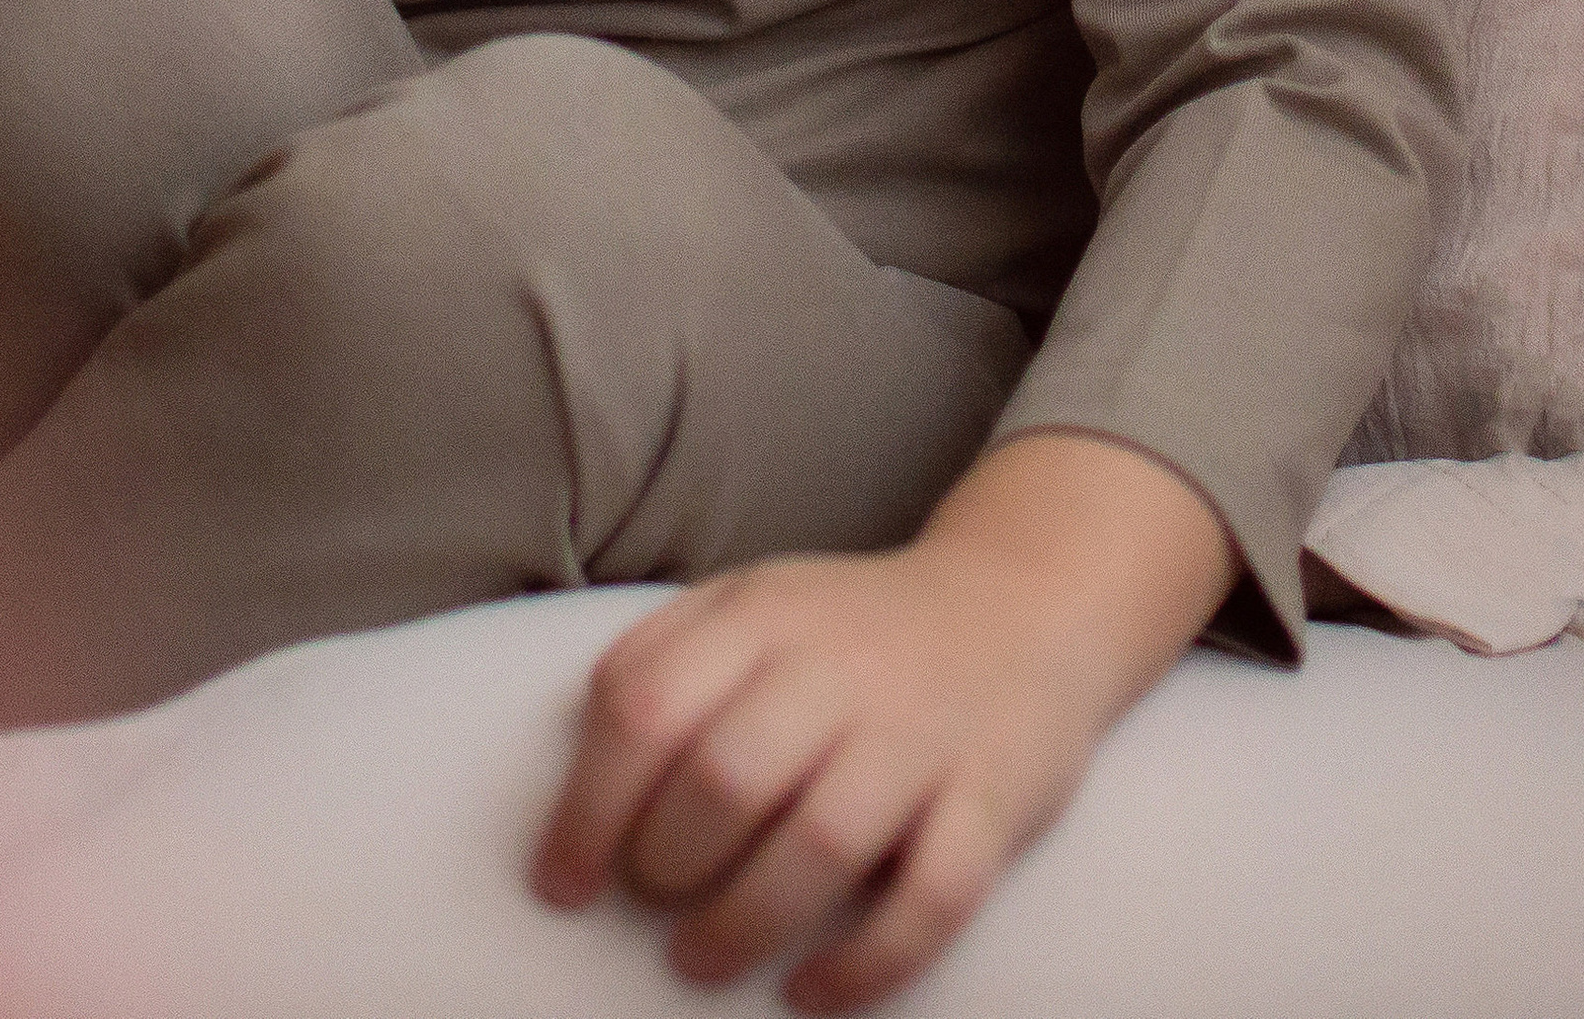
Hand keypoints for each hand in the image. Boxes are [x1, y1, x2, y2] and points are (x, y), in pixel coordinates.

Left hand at [533, 435, 1234, 1006]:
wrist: (1023, 602)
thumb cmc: (854, 630)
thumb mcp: (753, 602)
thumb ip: (664, 656)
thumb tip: (577, 760)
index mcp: (763, 614)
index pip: (644, 706)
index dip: (586, 807)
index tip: (559, 881)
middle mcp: (841, 668)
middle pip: (725, 777)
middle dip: (665, 862)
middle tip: (648, 901)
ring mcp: (922, 736)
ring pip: (822, 844)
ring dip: (744, 923)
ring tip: (698, 961)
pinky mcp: (994, 800)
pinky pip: (933, 897)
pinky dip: (867, 962)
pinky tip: (810, 991)